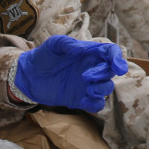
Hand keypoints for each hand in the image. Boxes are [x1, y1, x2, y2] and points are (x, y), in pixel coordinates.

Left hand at [13, 35, 127, 111]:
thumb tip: (80, 49)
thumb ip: (67, 43)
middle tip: (86, 76)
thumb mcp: (53, 44)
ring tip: (88, 88)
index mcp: (90, 53)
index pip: (111, 53)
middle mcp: (92, 69)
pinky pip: (96, 105)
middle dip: (104, 74)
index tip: (119, 68)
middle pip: (110, 72)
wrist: (29, 75)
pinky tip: (83, 101)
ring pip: (106, 88)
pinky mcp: (80, 99)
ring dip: (101, 89)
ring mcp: (87, 85)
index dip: (118, 59)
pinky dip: (95, 104)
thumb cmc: (44, 56)